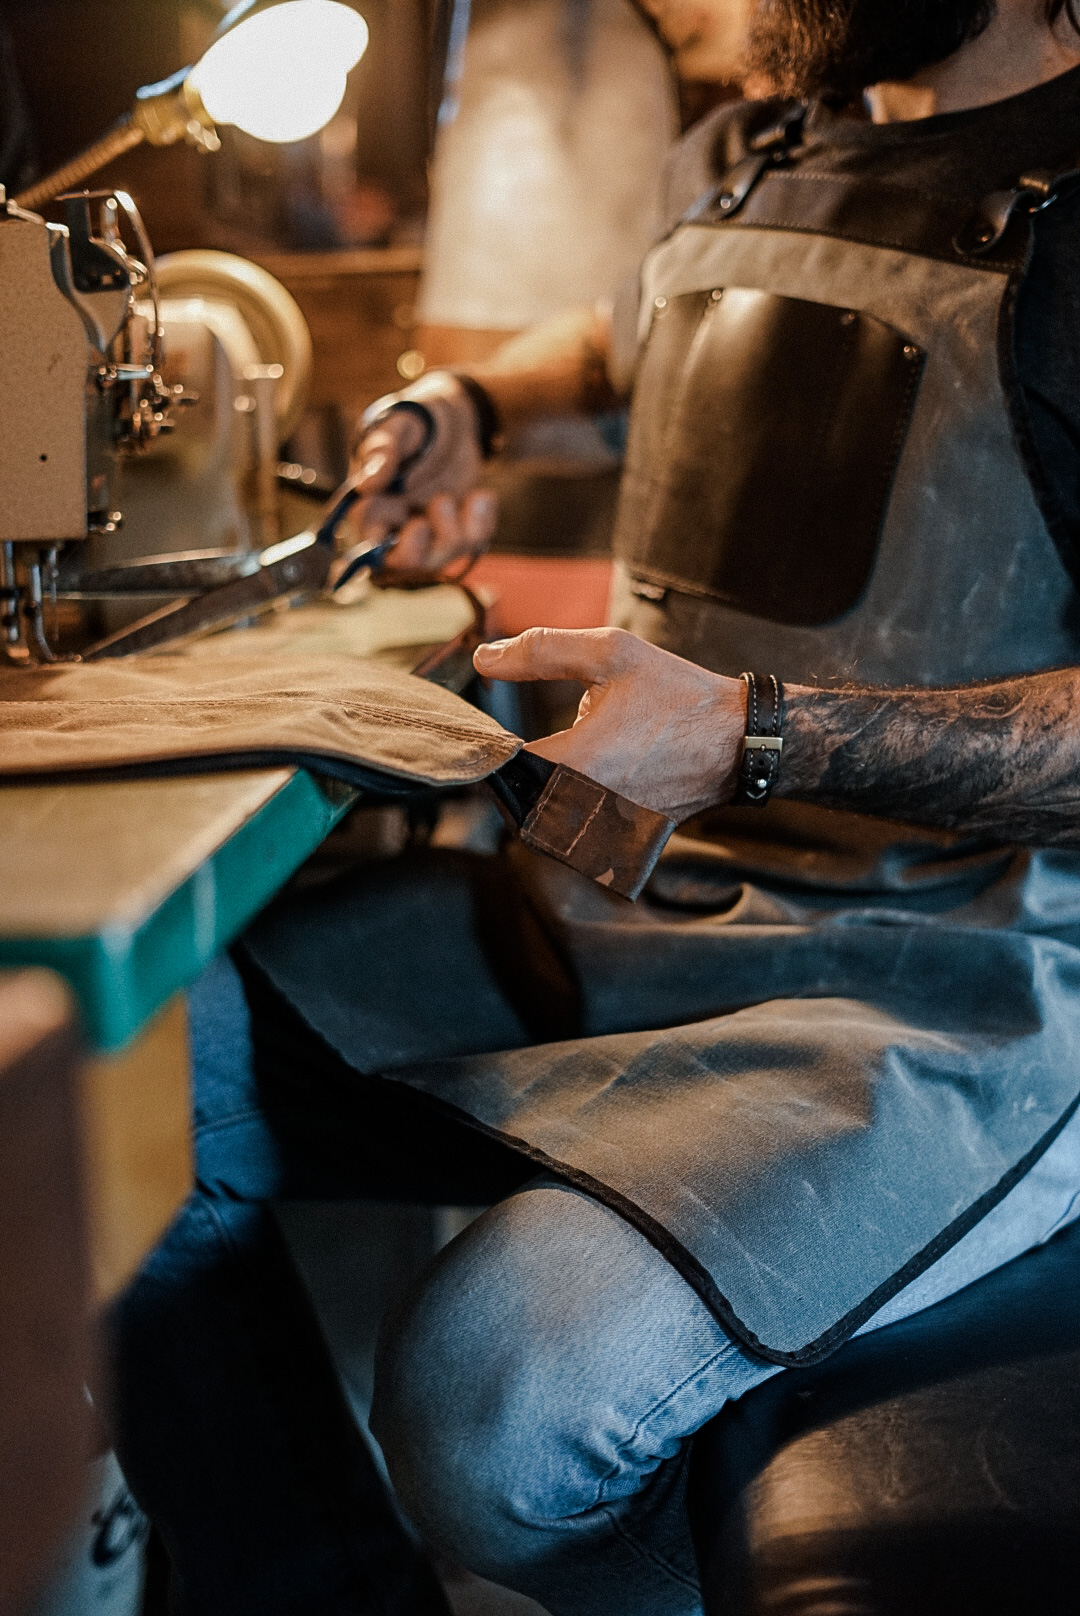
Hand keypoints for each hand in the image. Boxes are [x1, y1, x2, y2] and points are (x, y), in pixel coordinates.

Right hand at [340, 374, 496, 573]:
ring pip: (438, 559)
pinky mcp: (455, 529)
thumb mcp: (398, 424)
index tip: (414, 525)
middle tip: (441, 508)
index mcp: (370, 503)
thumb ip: (381, 451)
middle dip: (423, 551)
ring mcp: (426, 530)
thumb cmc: (417, 417)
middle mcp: (394, 523)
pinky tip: (482, 496)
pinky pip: (469, 546)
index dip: (384, 547)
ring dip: (459, 532)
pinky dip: (481, 525)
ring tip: (474, 496)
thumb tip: (366, 483)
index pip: (365, 541)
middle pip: (399, 565)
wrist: (455, 416)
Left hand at [473, 627, 746, 820]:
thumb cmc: (678, 695)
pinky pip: (568, 828)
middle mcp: (583, 805)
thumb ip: (541, 651)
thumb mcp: (611, 654)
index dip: (484, 742)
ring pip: (537, 817)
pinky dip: (560, 805)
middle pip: (511, 798)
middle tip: (506, 741)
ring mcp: (600, 828)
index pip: (498, 764)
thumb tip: (483, 659)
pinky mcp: (615, 838)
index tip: (486, 722)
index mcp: (575, 761)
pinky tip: (572, 777)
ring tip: (535, 760)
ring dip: (530, 790)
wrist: (739, 742)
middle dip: (504, 770)